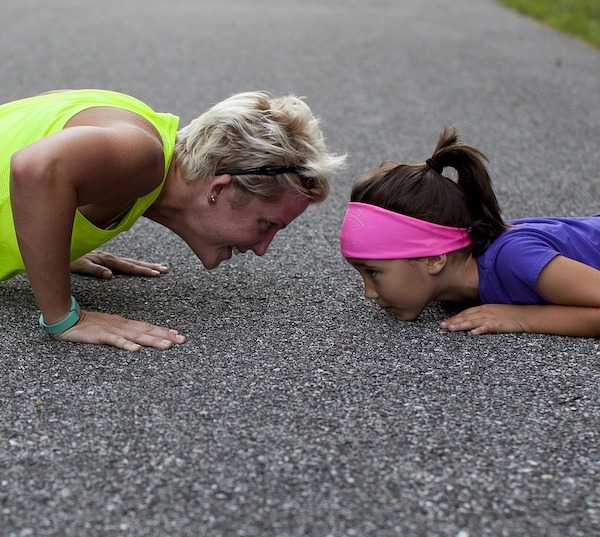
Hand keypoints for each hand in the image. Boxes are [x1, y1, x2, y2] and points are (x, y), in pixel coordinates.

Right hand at [51, 310, 185, 351]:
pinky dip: (127, 345)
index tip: (179, 335)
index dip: (165, 331)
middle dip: (166, 336)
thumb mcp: (111, 328)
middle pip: (148, 331)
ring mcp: (113, 330)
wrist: (67, 319)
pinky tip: (137, 350)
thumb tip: (140, 339)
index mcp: (126, 324)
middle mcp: (123, 325)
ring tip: (168, 345)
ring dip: (153, 340)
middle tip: (183, 341)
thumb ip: (125, 333)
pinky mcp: (102, 336)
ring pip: (137, 336)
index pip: (149, 327)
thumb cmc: (89, 326)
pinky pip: (116, 341)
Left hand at [70, 250, 168, 278]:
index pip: (128, 266)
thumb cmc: (66, 257)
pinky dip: (134, 264)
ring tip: (159, 268)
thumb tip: (111, 276)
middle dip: (150, 266)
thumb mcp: (78, 264)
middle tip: (165, 270)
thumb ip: (94, 269)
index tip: (156, 273)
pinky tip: (140, 267)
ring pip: (130, 261)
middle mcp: (109, 257)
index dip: (143, 270)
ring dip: (145, 265)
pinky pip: (123, 262)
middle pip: (133, 262)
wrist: (56, 246)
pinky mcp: (104, 258)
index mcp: (105, 259)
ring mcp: (107, 257)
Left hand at [440, 304, 525, 334]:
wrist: (526, 315)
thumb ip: (483, 314)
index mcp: (484, 307)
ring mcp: (492, 318)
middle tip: (442, 326)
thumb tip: (472, 320)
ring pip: (473, 322)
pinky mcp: (499, 325)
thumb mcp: (494, 311)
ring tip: (451, 329)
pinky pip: (487, 327)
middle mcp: (486, 311)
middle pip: (466, 317)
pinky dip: (480, 330)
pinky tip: (472, 333)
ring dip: (461, 325)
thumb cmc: (510, 314)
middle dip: (453, 321)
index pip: (466, 312)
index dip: (455, 317)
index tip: (445, 322)